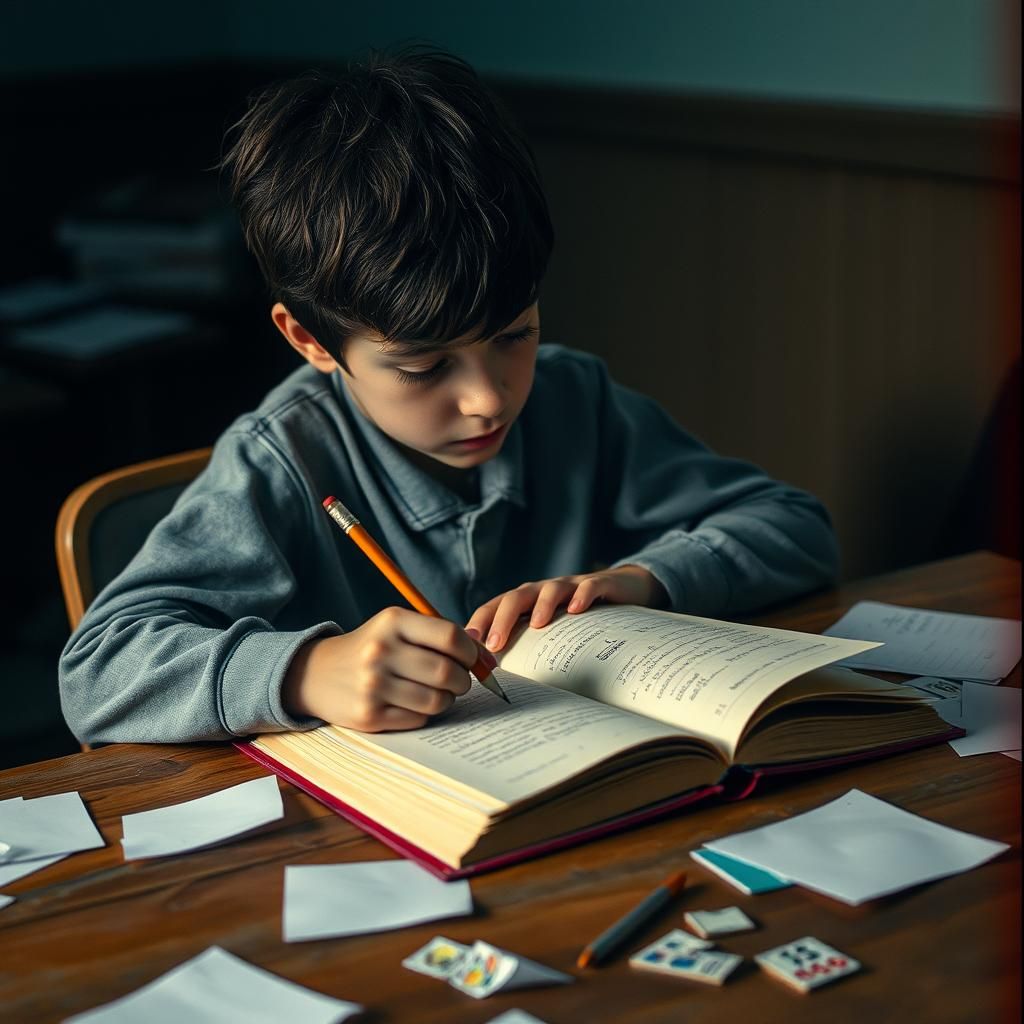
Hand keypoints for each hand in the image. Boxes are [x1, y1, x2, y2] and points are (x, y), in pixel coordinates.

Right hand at [282, 607, 493, 731]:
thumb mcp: (397, 627)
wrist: (315, 673)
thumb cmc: (370, 647)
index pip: (450, 637)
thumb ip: (438, 636)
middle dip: (463, 681)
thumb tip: (486, 657)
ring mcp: (373, 685)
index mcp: (393, 621)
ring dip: (446, 700)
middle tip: (459, 681)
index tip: (475, 661)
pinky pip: (418, 719)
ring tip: (437, 693)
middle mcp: (381, 651)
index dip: (472, 652)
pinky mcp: (369, 715)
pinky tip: (413, 704)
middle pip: (448, 672)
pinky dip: (424, 714)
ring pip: (437, 700)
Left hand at [466, 565, 667, 653]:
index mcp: (527, 601)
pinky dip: (582, 595)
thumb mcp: (551, 630)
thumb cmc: (579, 616)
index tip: (466, 645)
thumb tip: (499, 679)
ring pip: (550, 589)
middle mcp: (544, 591)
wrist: (623, 589)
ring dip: (542, 605)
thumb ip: (528, 646)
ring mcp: (571, 585)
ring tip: (537, 625)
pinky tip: (577, 609)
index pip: (496, 606)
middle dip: (502, 620)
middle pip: (517, 598)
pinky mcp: (599, 584)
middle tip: (493, 644)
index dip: (480, 622)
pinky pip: (590, 586)